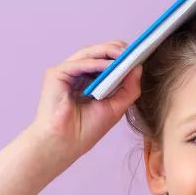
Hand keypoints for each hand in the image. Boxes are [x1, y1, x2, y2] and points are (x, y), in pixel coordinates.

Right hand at [28, 40, 142, 159]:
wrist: (66, 144)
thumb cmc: (86, 130)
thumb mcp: (116, 107)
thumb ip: (129, 88)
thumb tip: (139, 67)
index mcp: (88, 81)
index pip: (105, 61)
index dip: (120, 57)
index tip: (139, 54)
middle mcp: (76, 74)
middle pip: (97, 53)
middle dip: (116, 50)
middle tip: (134, 51)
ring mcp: (65, 73)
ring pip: (88, 53)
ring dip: (108, 52)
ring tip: (125, 55)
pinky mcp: (56, 74)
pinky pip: (78, 64)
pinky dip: (95, 63)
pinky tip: (109, 66)